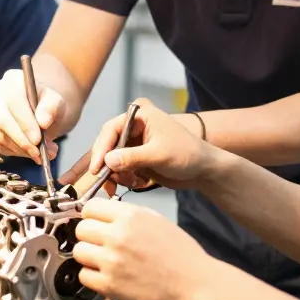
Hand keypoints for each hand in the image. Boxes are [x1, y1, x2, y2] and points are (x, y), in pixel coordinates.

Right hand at [0, 68, 63, 162]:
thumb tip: (43, 121)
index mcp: (12, 80)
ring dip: (20, 149)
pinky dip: (16, 152)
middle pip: (2, 120)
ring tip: (40, 154)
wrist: (39, 110)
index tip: (38, 139)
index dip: (25, 122)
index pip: (14, 101)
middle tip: (38, 152)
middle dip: (21, 140)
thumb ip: (52, 108)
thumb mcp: (56, 101)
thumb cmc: (47, 103)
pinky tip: (30, 152)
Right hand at [59, 98, 213, 189]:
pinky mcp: (135, 158)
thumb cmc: (187, 154)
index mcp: (139, 116)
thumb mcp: (159, 155)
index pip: (111, 130)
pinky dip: (123, 178)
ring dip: (117, 175)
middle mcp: (133, 127)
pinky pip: (119, 169)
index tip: (96, 169)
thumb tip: (107, 161)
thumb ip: (132, 158)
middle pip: (107, 145)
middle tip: (103, 182)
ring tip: (132, 183)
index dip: (101, 149)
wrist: (203, 170)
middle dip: (105, 165)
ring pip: (111, 160)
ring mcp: (133, 143)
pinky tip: (137, 183)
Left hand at [74, 199, 210, 299]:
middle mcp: (118, 236)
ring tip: (105, 262)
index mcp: (130, 216)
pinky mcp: (110, 285)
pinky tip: (108, 276)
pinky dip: (93, 277)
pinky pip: (84, 276)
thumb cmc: (182, 255)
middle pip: (80, 229)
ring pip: (78, 252)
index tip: (95, 224)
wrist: (195, 285)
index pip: (90, 208)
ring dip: (89, 257)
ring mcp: (112, 261)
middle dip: (89, 237)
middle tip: (100, 245)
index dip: (92, 217)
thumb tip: (105, 214)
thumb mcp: (156, 220)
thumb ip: (128, 215)